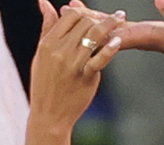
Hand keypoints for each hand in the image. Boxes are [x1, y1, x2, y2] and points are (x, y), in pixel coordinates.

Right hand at [29, 1, 122, 129]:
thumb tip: (44, 2)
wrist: (49, 114)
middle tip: (115, 17)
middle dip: (100, 18)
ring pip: (94, 37)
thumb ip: (47, 26)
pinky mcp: (85, 76)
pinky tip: (119, 41)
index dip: (84, 11)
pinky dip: (110, 48)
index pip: (69, 16)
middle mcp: (59, 50)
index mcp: (47, 42)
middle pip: (84, 24)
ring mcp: (73, 63)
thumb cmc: (45, 83)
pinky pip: (100, 59)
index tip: (96, 14)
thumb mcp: (42, 53)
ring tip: (122, 19)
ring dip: (110, 26)